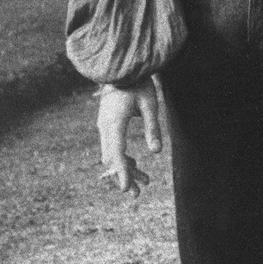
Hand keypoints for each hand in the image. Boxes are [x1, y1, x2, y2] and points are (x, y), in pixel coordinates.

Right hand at [96, 81, 163, 195]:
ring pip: (112, 154)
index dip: (121, 172)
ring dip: (126, 168)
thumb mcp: (151, 105)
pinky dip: (124, 158)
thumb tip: (156, 152)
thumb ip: (153, 128)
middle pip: (112, 158)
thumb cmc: (139, 85)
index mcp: (114, 123)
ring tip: (145, 182)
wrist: (123, 69)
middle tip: (136, 194)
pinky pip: (114, 147)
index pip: (116, 153)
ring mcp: (104, 127)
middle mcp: (105, 128)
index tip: (125, 188)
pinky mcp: (108, 125)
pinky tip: (137, 166)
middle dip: (124, 176)